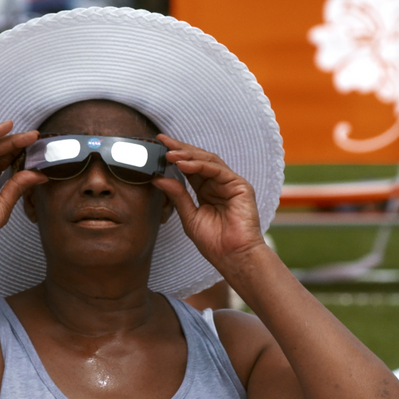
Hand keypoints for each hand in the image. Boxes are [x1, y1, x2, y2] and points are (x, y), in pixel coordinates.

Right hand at [0, 121, 46, 255]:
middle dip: (18, 145)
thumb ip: (19, 185)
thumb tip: (39, 175)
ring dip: (10, 139)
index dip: (19, 155)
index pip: (3, 164)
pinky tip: (7, 127)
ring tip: (30, 135)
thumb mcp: (4, 203)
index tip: (37, 150)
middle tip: (36, 138)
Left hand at [152, 134, 265, 268]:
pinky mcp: (240, 186)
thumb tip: (159, 179)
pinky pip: (218, 170)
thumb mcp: (189, 216)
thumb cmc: (214, 242)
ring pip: (208, 161)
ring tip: (169, 154)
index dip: (175, 156)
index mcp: (206, 190)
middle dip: (180, 149)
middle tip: (162, 142)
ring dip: (188, 155)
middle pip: (199, 159)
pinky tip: (184, 164)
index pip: (189, 167)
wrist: (233, 257)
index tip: (158, 147)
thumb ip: (177, 196)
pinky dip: (200, 165)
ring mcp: (230, 183)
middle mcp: (218, 184)